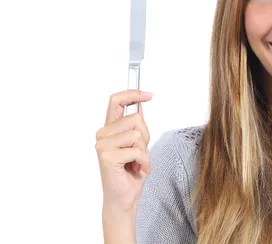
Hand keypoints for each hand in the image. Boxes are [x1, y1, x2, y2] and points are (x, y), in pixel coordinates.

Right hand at [96, 90, 152, 213]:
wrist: (124, 197)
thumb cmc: (131, 171)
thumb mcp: (138, 144)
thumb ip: (136, 126)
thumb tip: (140, 105)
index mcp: (110, 129)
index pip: (116, 101)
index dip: (132, 94)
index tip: (148, 95)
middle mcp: (103, 134)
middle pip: (135, 118)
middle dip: (146, 135)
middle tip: (140, 152)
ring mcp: (102, 145)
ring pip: (137, 134)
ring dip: (144, 151)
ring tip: (138, 162)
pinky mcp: (106, 157)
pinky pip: (136, 151)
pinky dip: (143, 161)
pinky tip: (137, 170)